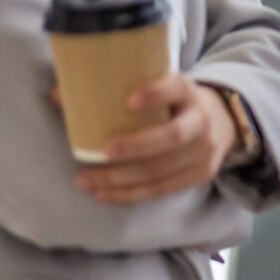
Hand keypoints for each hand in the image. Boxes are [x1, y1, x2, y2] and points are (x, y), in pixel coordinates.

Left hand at [72, 75, 240, 202]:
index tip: (128, 100)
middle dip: (136, 146)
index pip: (177, 88)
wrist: (223, 121)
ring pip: (162, 169)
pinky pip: (162, 189)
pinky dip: (130, 194)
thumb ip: (117, 87)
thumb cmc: (173, 101)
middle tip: (103, 150)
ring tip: (85, 180)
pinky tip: (104, 194)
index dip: (155, 94)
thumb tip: (57, 94)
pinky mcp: (200, 174)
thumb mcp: (159, 85)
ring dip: (121, 178)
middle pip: (171, 137)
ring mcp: (204, 152)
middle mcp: (202, 121)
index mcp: (189, 91)